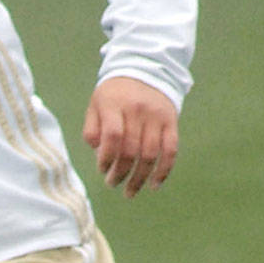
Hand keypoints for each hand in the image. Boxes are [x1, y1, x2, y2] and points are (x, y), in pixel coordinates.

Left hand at [82, 78, 178, 197]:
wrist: (145, 71)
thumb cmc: (114, 94)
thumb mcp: (96, 104)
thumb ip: (92, 127)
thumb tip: (97, 151)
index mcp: (115, 104)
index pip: (113, 135)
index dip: (106, 157)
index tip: (102, 170)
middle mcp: (138, 110)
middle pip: (131, 149)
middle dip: (121, 172)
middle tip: (112, 184)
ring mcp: (157, 117)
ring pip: (151, 154)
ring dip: (140, 178)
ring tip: (130, 192)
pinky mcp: (171, 122)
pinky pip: (170, 151)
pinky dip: (164, 171)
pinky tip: (154, 185)